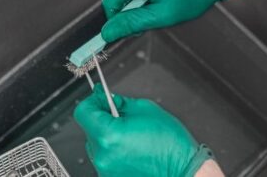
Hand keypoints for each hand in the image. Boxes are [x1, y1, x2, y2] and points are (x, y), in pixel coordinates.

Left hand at [74, 84, 214, 176]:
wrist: (183, 171)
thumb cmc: (170, 145)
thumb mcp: (146, 110)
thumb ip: (120, 102)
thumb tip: (105, 98)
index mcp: (109, 135)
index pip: (83, 112)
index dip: (92, 102)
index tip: (100, 99)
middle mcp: (103, 155)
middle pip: (90, 128)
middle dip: (103, 118)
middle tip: (123, 117)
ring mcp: (106, 169)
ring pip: (97, 143)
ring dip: (108, 135)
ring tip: (132, 136)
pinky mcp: (110, 176)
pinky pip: (105, 157)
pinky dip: (114, 150)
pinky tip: (132, 148)